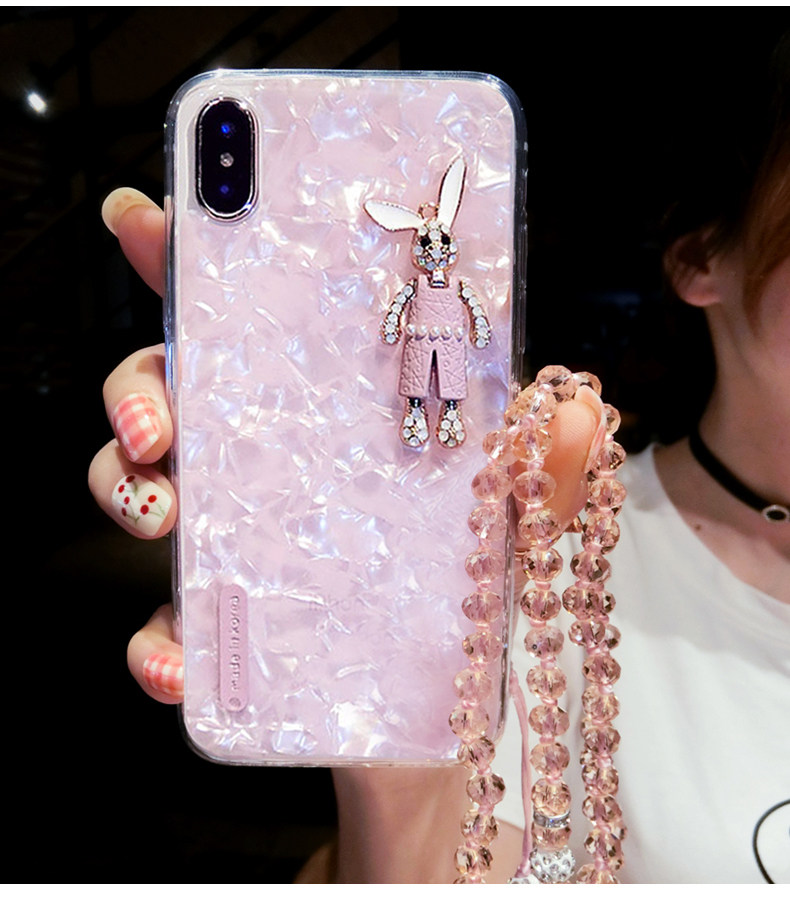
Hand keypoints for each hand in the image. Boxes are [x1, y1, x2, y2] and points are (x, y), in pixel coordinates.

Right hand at [88, 187, 605, 883]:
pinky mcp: (227, 627)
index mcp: (334, 417)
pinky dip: (156, 638)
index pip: (258, 323)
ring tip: (159, 515)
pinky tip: (176, 664)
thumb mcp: (519, 524)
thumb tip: (576, 412)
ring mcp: (241, 541)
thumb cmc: (475, 599)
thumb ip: (547, 472)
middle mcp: (274, 465)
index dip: (196, 265)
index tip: (147, 219)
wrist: (448, 725)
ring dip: (123, 489)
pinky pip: (164, 620)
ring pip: (145, 486)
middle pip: (176, 390)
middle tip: (159, 422)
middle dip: (139, 387)